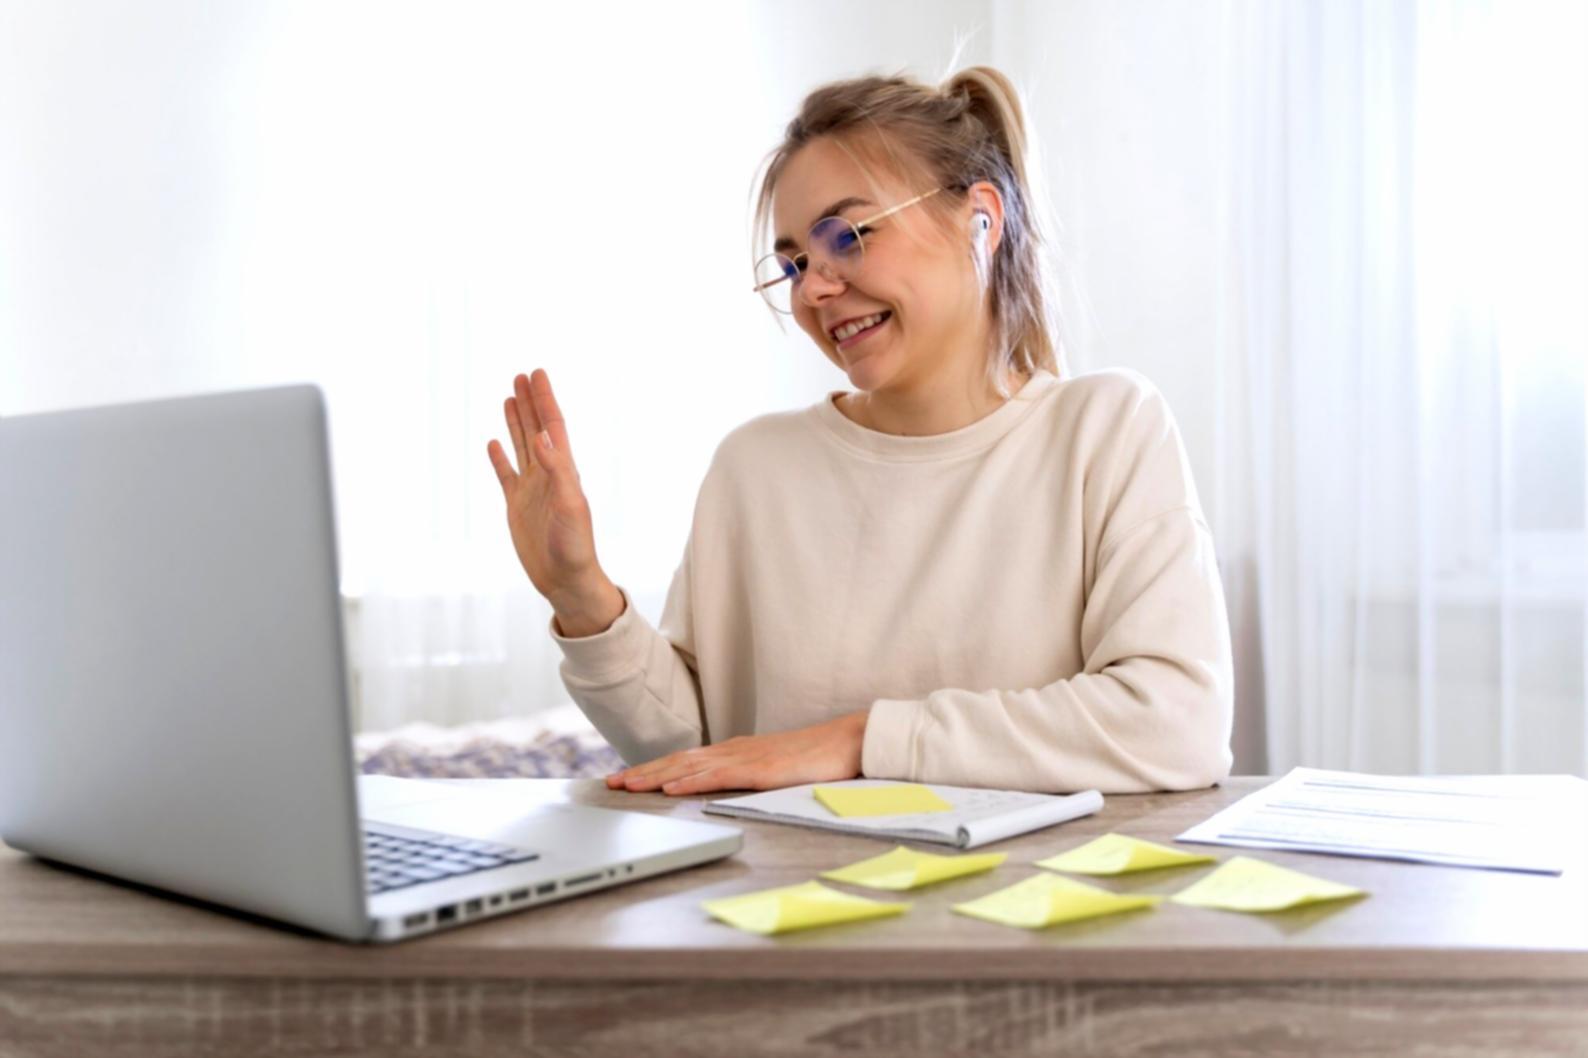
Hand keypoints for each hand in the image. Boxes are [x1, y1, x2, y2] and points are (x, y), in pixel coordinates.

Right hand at [486, 370, 616, 624]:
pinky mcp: (517, 506)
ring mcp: (532, 489)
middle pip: (536, 429)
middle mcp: (548, 474)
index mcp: (564, 470)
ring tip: (509, 398)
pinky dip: (499, 458)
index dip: (545, 399)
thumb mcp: (568, 505)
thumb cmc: (574, 545)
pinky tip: (493, 443)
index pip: (553, 426)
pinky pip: (506, 475)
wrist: (566, 579)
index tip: (536, 374)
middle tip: (520, 375)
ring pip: (522, 446)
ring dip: (515, 422)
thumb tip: (544, 435)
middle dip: (529, 402)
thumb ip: (557, 469)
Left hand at [605, 711, 869, 795]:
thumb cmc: (817, 758)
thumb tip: (727, 788)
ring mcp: (746, 759)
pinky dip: (689, 782)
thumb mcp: (775, 769)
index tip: (627, 778)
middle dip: (642, 772)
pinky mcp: (759, 771)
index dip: (653, 768)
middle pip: (678, 760)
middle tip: (610, 783)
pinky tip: (669, 789)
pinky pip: (717, 777)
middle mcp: (734, 750)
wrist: (849, 742)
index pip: (685, 760)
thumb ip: (750, 776)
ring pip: (689, 767)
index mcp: (737, 751)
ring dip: (654, 776)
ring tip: (626, 786)